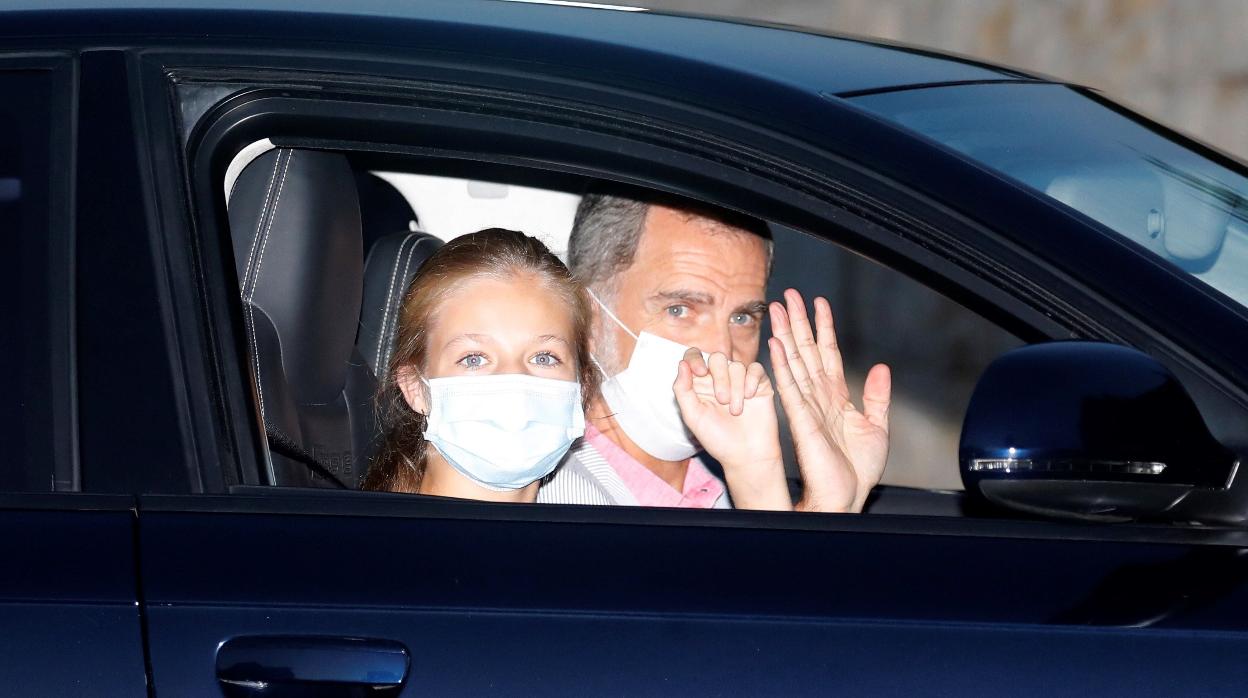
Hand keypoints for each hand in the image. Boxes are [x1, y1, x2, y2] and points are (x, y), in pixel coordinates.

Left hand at [673, 348, 790, 510]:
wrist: (746, 455)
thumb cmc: (717, 439)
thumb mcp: (693, 417)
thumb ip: (682, 390)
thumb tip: (682, 364)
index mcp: (700, 384)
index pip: (694, 356)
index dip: (695, 358)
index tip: (699, 372)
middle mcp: (720, 379)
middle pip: (717, 357)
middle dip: (719, 377)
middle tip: (722, 400)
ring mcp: (740, 381)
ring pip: (737, 365)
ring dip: (735, 386)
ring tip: (736, 410)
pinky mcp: (759, 384)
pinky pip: (755, 369)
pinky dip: (751, 380)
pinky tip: (750, 397)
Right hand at [769, 289, 890, 512]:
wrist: (847, 496)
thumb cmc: (857, 471)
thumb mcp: (877, 427)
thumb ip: (878, 396)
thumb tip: (882, 368)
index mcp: (835, 397)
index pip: (827, 354)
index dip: (823, 328)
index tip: (819, 304)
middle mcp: (818, 397)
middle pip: (805, 351)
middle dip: (798, 322)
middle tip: (789, 296)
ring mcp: (807, 406)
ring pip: (794, 363)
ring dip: (785, 335)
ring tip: (777, 310)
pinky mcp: (800, 420)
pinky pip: (790, 388)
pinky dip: (782, 366)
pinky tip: (776, 346)